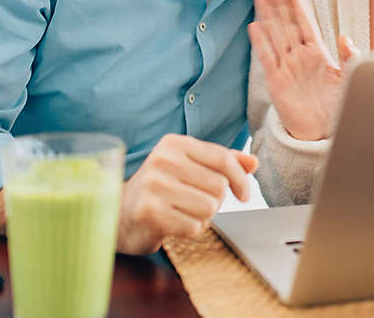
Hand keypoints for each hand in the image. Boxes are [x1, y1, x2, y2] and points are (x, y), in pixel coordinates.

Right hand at [116, 134, 257, 254]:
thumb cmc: (160, 188)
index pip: (222, 159)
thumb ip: (222, 162)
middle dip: (214, 201)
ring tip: (183, 212)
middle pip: (218, 186)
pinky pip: (193, 226)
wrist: (119, 213)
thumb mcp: (189, 167)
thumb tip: (254, 162)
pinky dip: (190, 229)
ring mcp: (154, 186)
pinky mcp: (150, 212)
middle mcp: (163, 160)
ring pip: (209, 207)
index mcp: (174, 143)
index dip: (240, 179)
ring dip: (202, 217)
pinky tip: (174, 223)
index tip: (244, 195)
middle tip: (194, 203)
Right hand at [248, 0, 358, 141]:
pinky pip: (267, 58)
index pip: (305, 24)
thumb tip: (344, 36)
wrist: (323, 133)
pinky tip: (255, 26)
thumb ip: (350, 58)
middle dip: (279, 4)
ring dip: (268, 17)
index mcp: (318, 54)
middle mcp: (300, 57)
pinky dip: (261, 43)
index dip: (298, 7)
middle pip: (287, 25)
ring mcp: (287, 67)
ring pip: (275, 36)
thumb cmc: (339, 106)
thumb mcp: (350, 80)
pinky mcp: (276, 81)